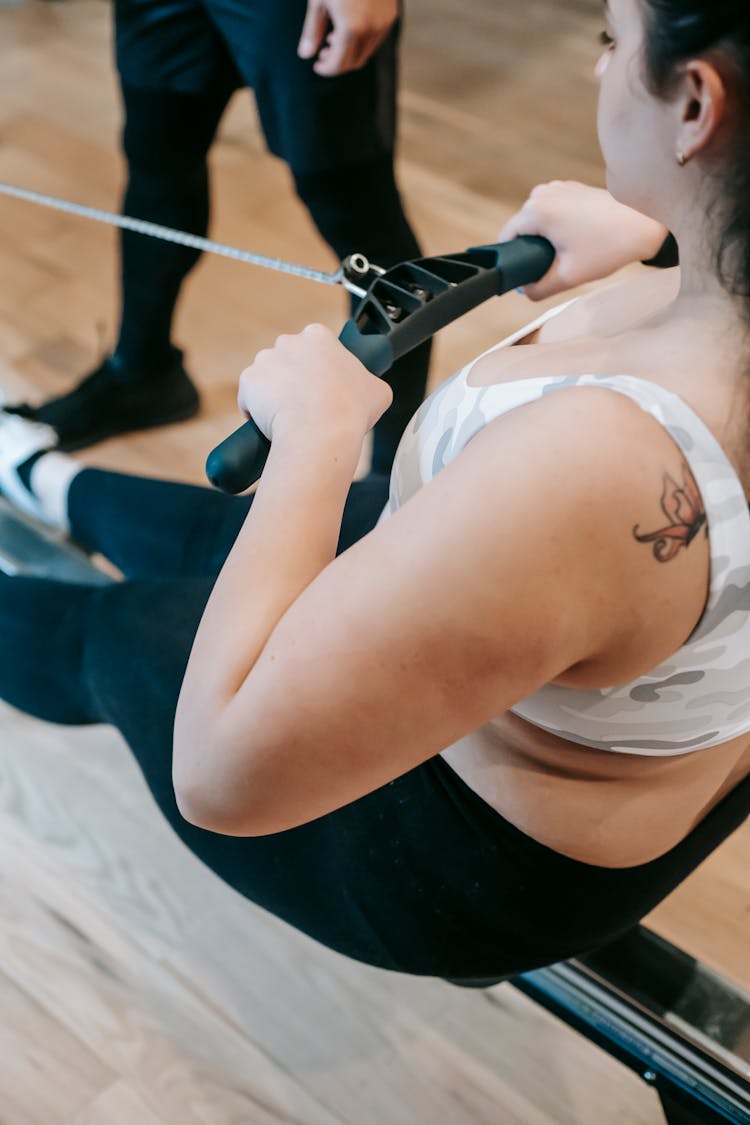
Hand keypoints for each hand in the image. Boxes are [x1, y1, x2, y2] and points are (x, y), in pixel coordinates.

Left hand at [237, 324, 392, 445]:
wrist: (321, 431)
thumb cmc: (351, 411)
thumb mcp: (378, 391)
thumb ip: (370, 383)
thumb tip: (370, 391)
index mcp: (319, 337)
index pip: (313, 350)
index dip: (317, 372)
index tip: (321, 389)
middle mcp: (288, 341)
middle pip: (287, 362)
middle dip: (293, 382)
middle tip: (307, 407)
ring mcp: (264, 360)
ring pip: (267, 379)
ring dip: (274, 396)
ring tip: (290, 419)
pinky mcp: (248, 381)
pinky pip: (249, 398)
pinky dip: (256, 412)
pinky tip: (273, 424)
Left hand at [297, 0, 398, 75]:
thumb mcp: (318, 1)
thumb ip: (312, 31)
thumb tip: (304, 55)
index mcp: (351, 29)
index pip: (339, 64)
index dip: (327, 69)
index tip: (317, 65)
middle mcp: (371, 30)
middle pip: (354, 62)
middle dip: (338, 63)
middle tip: (324, 54)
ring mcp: (384, 24)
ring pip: (366, 53)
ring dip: (350, 53)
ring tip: (334, 40)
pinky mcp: (391, 16)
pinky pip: (375, 40)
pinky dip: (362, 42)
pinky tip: (349, 29)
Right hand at [498, 181, 669, 300]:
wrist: (646, 223)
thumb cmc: (608, 247)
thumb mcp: (568, 277)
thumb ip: (537, 289)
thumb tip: (522, 290)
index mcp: (536, 211)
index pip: (506, 238)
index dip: (510, 261)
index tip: (526, 277)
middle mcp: (542, 193)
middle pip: (521, 229)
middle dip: (530, 250)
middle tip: (555, 268)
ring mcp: (557, 187)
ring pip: (537, 221)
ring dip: (545, 239)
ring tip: (569, 254)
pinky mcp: (571, 188)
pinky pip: (552, 212)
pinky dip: (558, 227)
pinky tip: (577, 240)